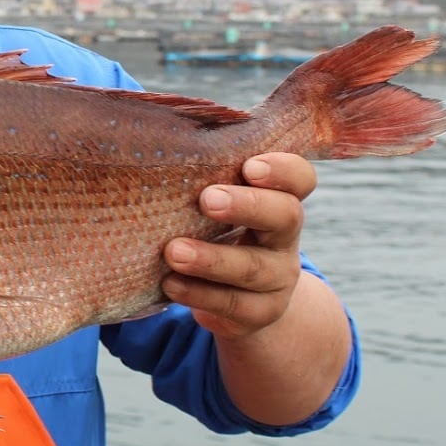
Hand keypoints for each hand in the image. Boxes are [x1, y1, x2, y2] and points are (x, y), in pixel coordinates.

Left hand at [161, 152, 317, 340]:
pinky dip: (198, 293)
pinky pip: (231, 304)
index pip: (299, 178)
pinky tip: (170, 284)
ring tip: (173, 251)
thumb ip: (201, 175)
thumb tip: (146, 133)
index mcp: (278, 199)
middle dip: (246, 205)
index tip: (249, 166)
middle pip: (286, 215)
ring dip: (211, 259)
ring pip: (253, 268)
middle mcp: (284, 237)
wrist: (239, 299)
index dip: (282, 169)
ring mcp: (276, 278)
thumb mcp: (216, 204)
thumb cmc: (214, 231)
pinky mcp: (258, 313)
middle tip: (207, 199)